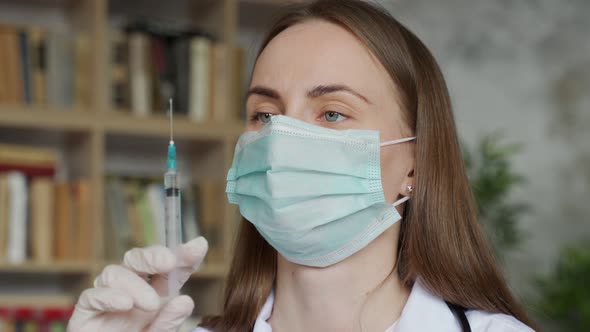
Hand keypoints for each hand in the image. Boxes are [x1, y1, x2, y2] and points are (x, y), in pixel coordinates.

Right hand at [67, 237, 207, 331]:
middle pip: (136, 259)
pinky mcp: (85, 313)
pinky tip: (124, 303)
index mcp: (153, 292)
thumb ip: (170, 320)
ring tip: (150, 304)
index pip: (168, 268)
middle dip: (153, 255)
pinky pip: (91, 296)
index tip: (199, 246)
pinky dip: (108, 297)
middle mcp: (129, 289)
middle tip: (169, 262)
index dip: (183, 255)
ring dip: (134, 284)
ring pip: (114, 273)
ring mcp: (106, 298)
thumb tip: (185, 300)